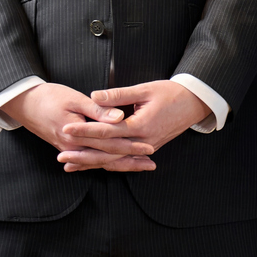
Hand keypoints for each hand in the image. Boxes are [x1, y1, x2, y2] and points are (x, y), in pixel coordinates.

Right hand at [6, 82, 147, 172]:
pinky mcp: (68, 148)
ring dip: (120, 164)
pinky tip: (116, 164)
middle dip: (130, 160)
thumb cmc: (49, 97)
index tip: (149, 148)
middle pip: (107, 158)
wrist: (24, 104)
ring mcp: (70, 149)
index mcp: (77, 135)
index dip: (131, 146)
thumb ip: (98, 110)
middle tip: (151, 162)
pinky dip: (104, 162)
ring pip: (99, 161)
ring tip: (140, 165)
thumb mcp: (75, 99)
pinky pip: (90, 159)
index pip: (110, 144)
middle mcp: (73, 147)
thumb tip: (119, 117)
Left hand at [60, 80, 210, 171]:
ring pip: (115, 160)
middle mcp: (143, 141)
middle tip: (61, 155)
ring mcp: (147, 147)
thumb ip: (118, 95)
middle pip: (108, 152)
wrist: (195, 103)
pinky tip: (93, 166)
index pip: (107, 131)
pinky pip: (124, 160)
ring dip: (92, 163)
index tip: (67, 128)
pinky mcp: (149, 148)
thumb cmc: (171, 93)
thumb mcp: (145, 89)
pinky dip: (108, 164)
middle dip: (83, 154)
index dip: (85, 130)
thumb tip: (94, 96)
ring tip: (70, 165)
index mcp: (141, 125)